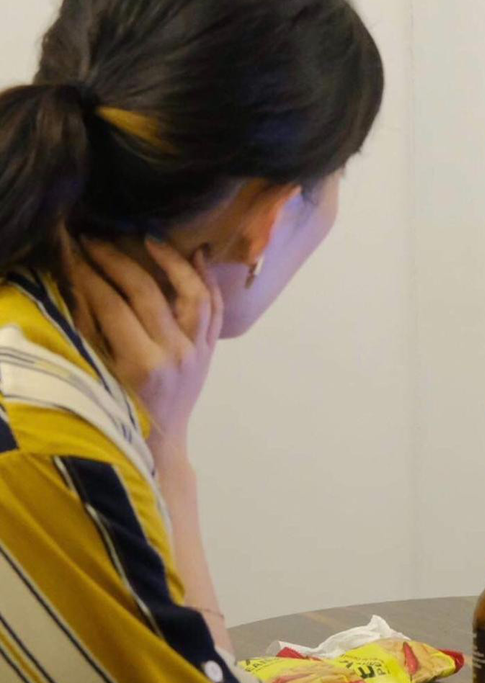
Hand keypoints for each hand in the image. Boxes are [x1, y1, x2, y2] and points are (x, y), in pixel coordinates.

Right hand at [63, 236, 221, 454]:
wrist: (161, 444)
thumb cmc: (119, 413)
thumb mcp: (96, 374)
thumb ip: (89, 329)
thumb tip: (75, 280)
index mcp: (142, 363)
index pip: (112, 304)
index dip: (88, 274)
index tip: (70, 251)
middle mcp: (176, 353)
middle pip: (147, 292)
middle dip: (117, 260)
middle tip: (94, 239)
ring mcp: (200, 351)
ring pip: (193, 293)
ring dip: (172, 261)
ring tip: (148, 238)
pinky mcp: (212, 350)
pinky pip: (215, 308)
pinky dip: (208, 279)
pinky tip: (198, 254)